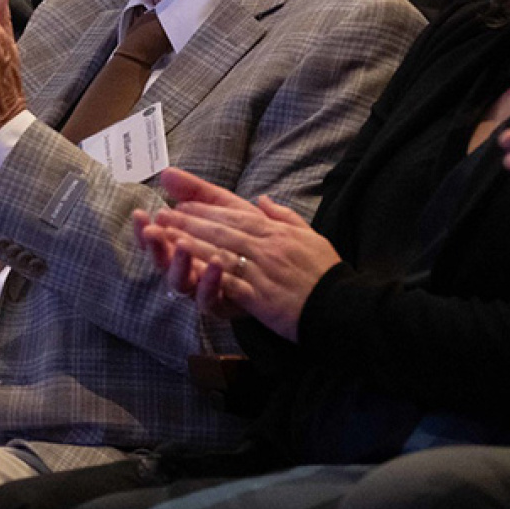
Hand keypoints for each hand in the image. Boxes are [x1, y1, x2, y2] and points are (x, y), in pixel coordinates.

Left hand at [137, 167, 340, 340]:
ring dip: (190, 242)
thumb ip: (284, 217)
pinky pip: (229, 282)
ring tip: (166, 235)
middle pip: (222, 230)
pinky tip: (188, 270)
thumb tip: (263, 200)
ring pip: (220, 251)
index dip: (207, 209)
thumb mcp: (311, 237)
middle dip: (190, 221)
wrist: (345, 309)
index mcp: (277, 232)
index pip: (236, 215)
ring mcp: (263, 271)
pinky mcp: (261, 297)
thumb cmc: (328, 275)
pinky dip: (206, 274)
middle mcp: (268, 247)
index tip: (183, 204)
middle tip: (164, 216)